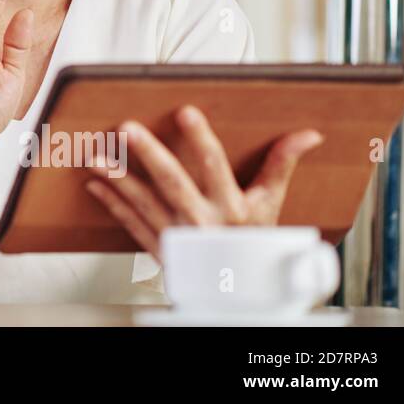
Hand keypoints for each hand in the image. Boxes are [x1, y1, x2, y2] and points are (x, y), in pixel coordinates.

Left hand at [85, 105, 324, 256]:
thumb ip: (281, 165)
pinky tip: (95, 185)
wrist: (240, 291)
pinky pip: (131, 224)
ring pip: (144, 204)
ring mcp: (177, 235)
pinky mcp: (159, 248)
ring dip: (118, 179)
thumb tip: (308, 134)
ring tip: (97, 156)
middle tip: (127, 129)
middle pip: (173, 182)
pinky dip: (112, 204)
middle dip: (149, 155)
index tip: (186, 112)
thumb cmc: (253, 243)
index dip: (201, 139)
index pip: (215, 166)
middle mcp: (202, 220)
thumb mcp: (270, 204)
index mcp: (231, 206)